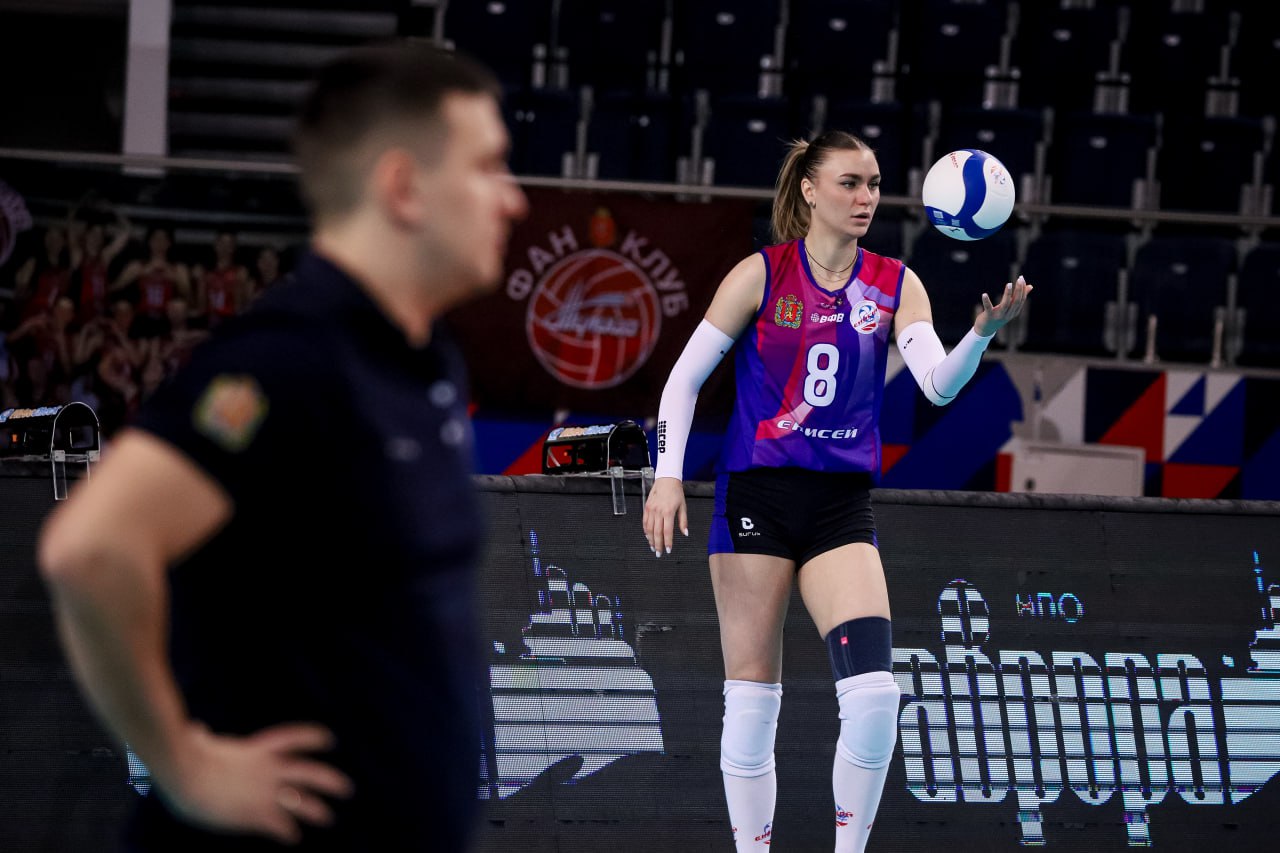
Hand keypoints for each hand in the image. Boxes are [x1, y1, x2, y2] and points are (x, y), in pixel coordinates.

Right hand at [158, 722, 352, 844]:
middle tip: (347, 788)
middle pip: (309, 773)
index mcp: (256, 750)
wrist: (185, 772)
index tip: (329, 740)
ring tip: (329, 818)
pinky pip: (279, 824)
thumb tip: (196, 729)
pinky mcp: (254, 813)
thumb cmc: (184, 755)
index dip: (312, 738)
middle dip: (330, 780)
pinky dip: (287, 831)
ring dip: (317, 811)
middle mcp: (268, 769)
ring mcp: (264, 791)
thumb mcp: (198, 741)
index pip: (293, 738)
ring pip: (302, 802)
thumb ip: (203, 737)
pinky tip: (292, 838)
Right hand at [642, 477, 687, 557]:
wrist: (667, 479)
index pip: (667, 531)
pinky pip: (644, 522)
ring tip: (653, 547)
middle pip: (656, 532)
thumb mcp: (683, 506)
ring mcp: (651, 509)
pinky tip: (648, 536)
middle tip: (659, 553)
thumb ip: (683, 521)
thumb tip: (685, 533)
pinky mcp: (646, 507)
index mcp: (668, 512)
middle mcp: (658, 511)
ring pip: (648, 528)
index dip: (667, 542)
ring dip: (650, 539)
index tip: (668, 550)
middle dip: (658, 544)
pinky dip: (645, 531)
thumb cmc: (676, 492)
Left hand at [973, 275, 1032, 336]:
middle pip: (1016, 301)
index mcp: (1014, 312)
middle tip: (1020, 278)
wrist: (985, 330)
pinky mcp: (989, 316)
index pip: (1021, 300)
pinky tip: (984, 294)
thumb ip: (1018, 297)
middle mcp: (1008, 314)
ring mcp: (999, 316)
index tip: (1022, 278)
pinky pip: (988, 308)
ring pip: (1005, 304)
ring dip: (1008, 294)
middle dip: (1019, 290)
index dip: (1023, 289)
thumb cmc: (998, 315)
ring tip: (1009, 284)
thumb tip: (1031, 286)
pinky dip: (986, 301)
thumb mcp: (1010, 307)